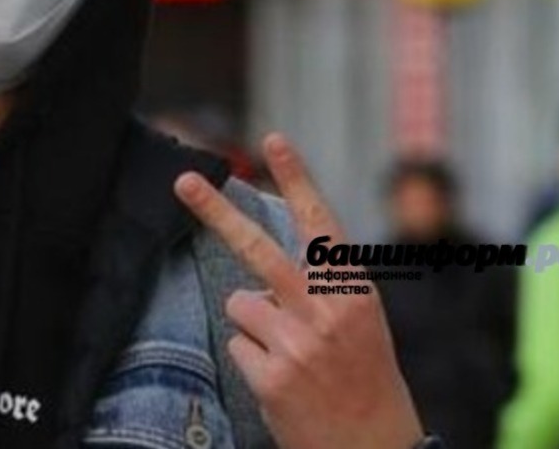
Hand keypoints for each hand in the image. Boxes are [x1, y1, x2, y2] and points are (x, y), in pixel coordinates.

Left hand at [174, 135, 421, 448]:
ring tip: (289, 353)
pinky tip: (283, 382)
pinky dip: (252, 360)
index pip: (321, 225)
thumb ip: (321, 288)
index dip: (296, 180)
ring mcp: (296, 345)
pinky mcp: (271, 377)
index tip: (272, 139)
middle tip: (182, 179)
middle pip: (257, 249)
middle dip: (215, 211)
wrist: (376, 446)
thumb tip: (259, 272)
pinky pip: (237, 346)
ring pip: (240, 305)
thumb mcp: (360, 321)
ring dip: (253, 324)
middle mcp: (325, 311)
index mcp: (353, 291)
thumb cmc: (365, 377)